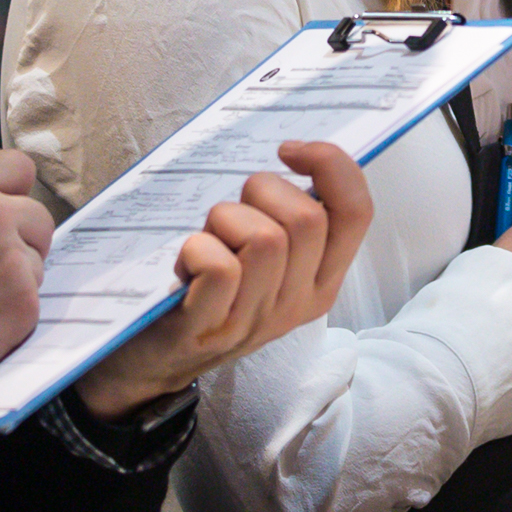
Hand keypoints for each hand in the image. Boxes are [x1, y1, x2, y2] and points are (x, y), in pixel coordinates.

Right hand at [0, 149, 57, 418]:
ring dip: (16, 280)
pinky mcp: (25, 301)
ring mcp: (13, 257)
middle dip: (21, 241)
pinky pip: (34, 300)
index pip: (18, 167)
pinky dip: (13, 316)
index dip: (13, 193)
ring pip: (37, 261)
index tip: (6, 211)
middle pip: (38, 217)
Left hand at [79, 142, 372, 417]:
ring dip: (226, 221)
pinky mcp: (210, 329)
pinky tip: (187, 264)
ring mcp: (256, 321)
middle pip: (307, 219)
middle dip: (263, 191)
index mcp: (322, 280)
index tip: (290, 151)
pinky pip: (220, 268)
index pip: (358, 212)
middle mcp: (298, 304)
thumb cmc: (210, 290)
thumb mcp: (264, 260)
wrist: (153, 360)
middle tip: (233, 213)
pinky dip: (197, 249)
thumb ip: (288, 220)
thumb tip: (298, 153)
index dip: (332, 165)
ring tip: (208, 240)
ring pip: (265, 240)